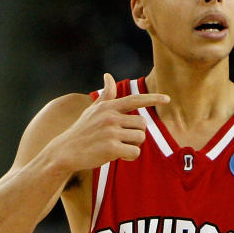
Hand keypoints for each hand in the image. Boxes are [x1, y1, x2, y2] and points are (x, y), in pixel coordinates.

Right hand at [53, 73, 169, 171]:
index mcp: (108, 107)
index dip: (153, 98)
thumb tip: (108, 75)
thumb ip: (106, 95)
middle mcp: (110, 116)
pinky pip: (135, 152)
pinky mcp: (111, 148)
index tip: (168, 99)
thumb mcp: (92, 110)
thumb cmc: (82, 131)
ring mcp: (110, 132)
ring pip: (140, 138)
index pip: (135, 99)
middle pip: (142, 124)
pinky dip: (130, 157)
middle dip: (137, 134)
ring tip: (118, 147)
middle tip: (123, 140)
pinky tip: (118, 156)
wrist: (65, 151)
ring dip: (133, 146)